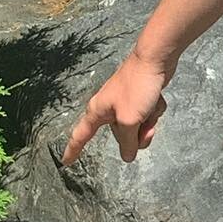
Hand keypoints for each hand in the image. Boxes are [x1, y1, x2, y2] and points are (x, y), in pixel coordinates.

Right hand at [61, 47, 171, 166]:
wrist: (154, 59)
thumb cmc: (137, 86)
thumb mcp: (130, 120)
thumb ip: (128, 141)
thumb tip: (128, 156)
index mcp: (98, 112)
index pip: (80, 136)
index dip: (72, 150)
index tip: (65, 162)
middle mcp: (108, 108)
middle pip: (121, 137)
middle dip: (137, 134)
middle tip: (144, 122)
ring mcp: (124, 103)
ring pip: (137, 128)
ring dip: (149, 123)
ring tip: (152, 109)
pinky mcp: (139, 99)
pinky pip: (147, 115)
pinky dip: (155, 111)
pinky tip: (156, 99)